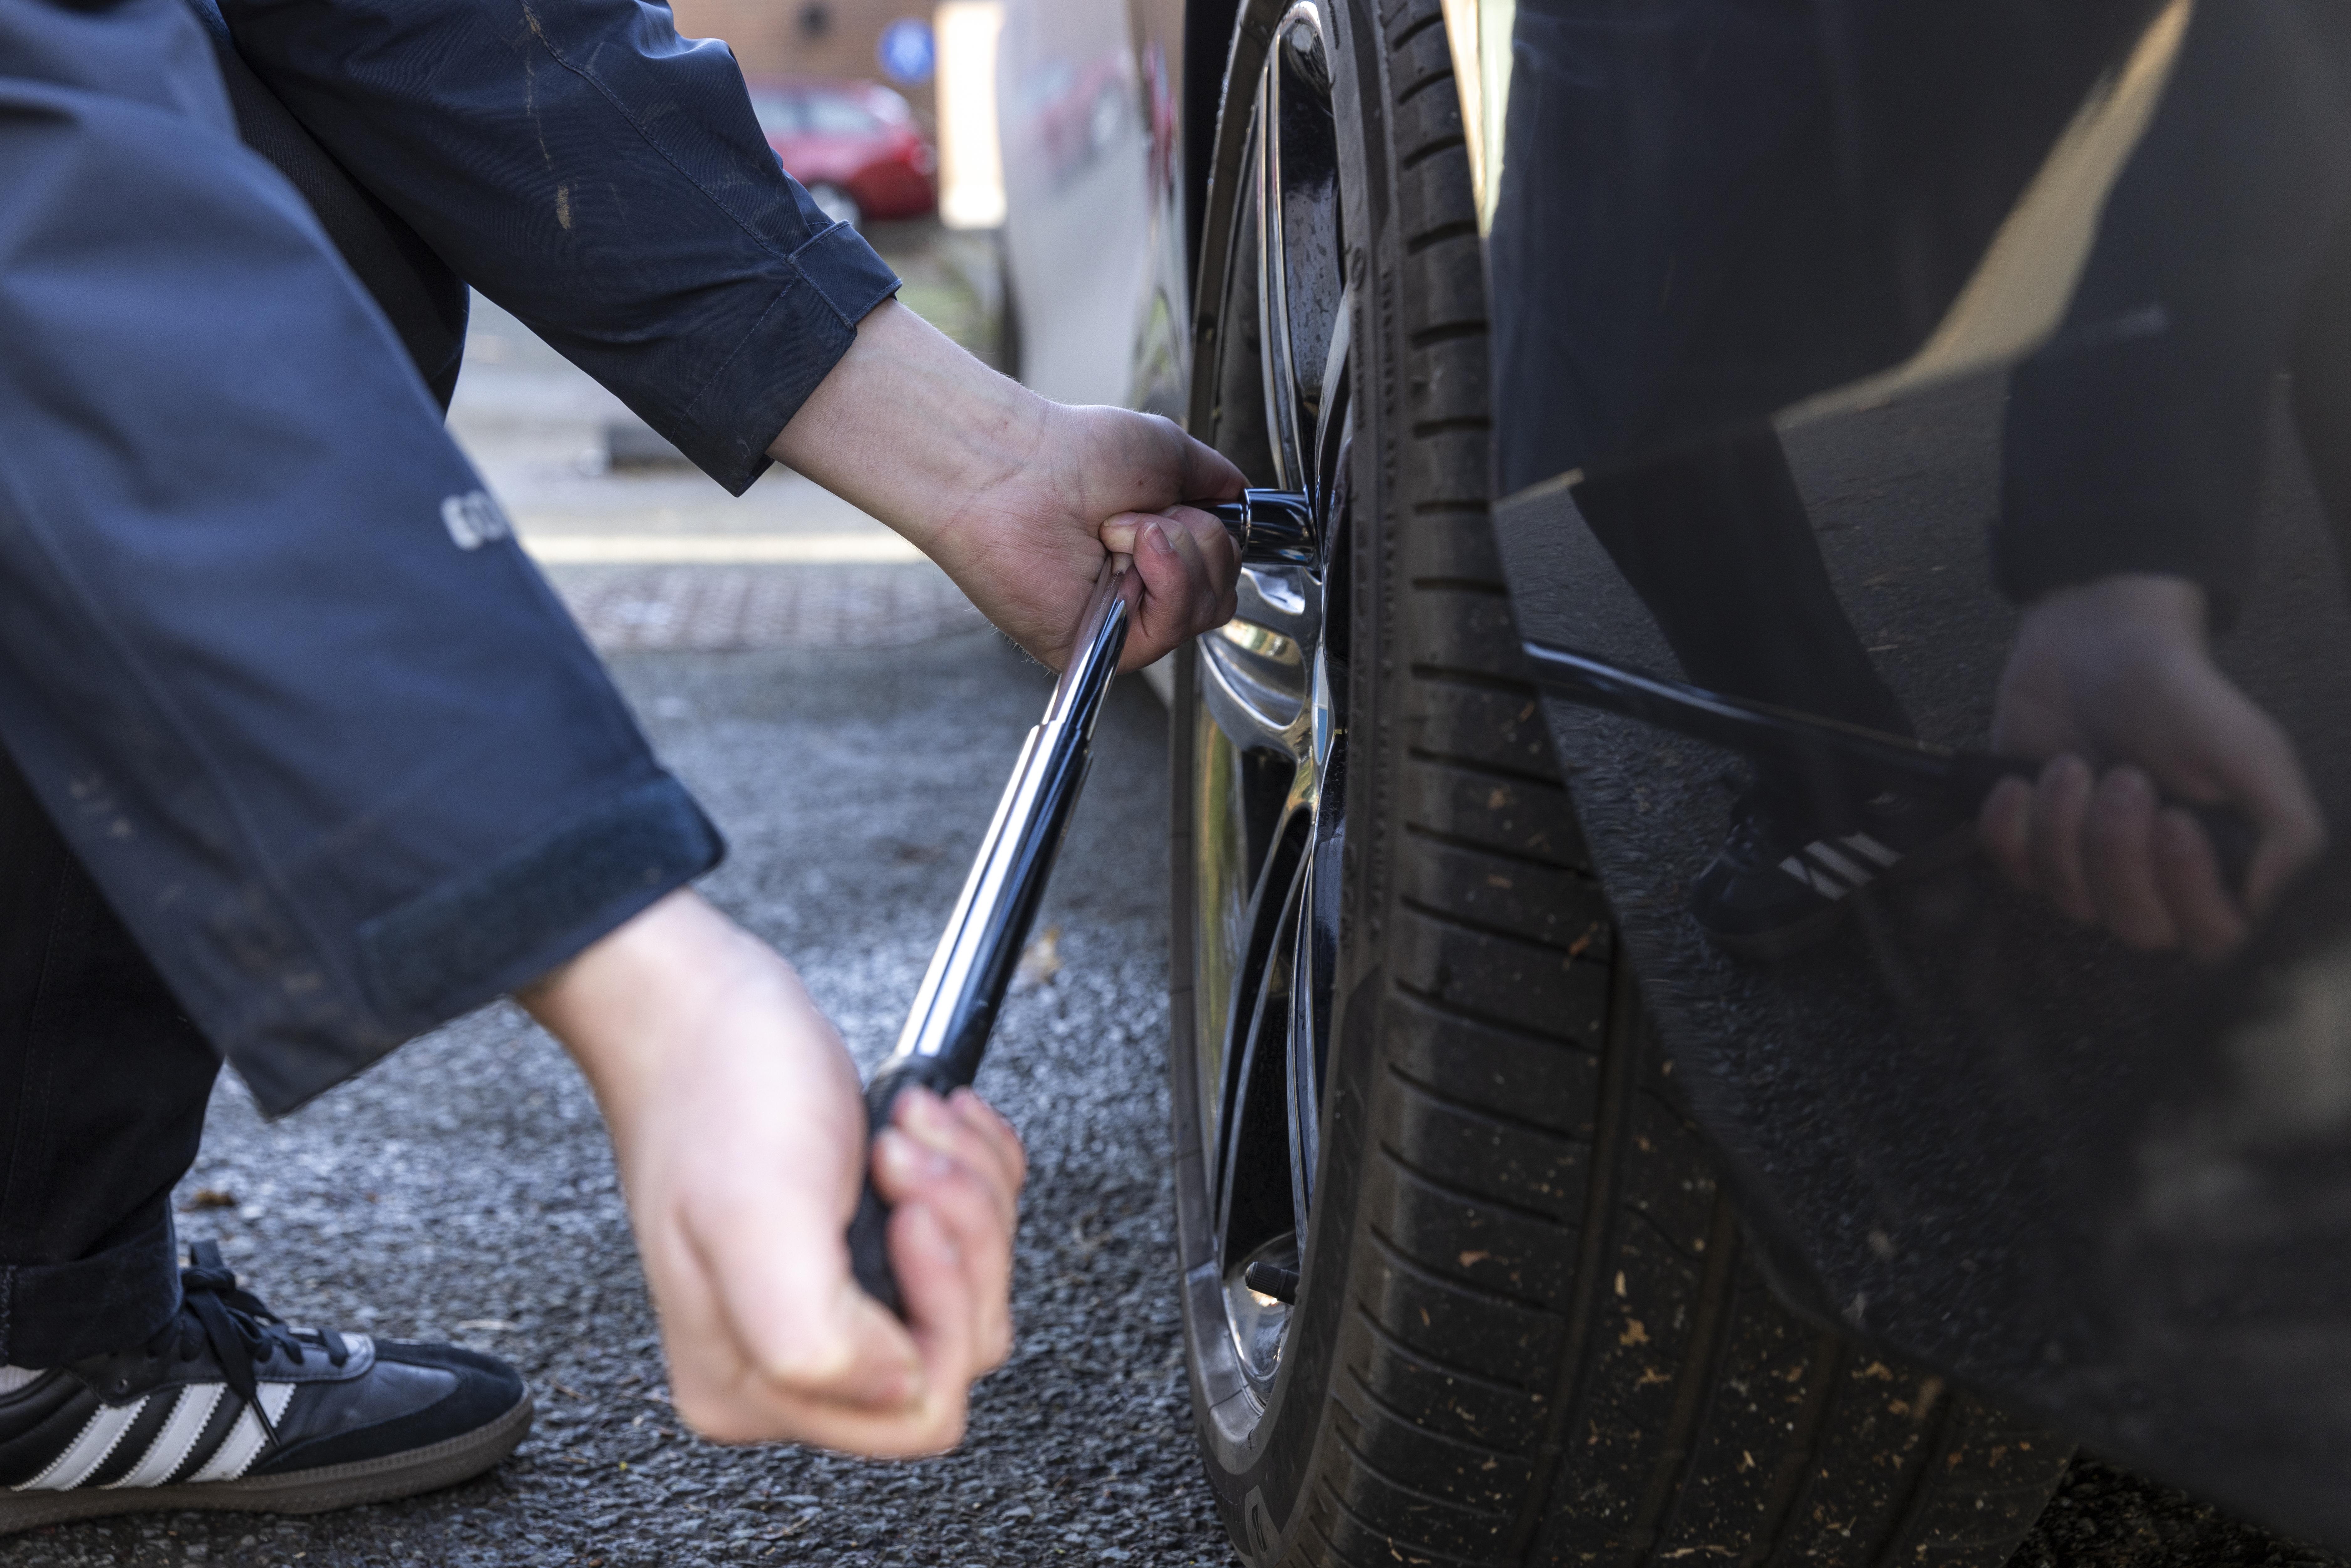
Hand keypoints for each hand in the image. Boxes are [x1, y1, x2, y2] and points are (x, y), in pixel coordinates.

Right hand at [523, 891, 1026, 1454]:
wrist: (700, 1003)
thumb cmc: (715, 1093)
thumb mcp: (757, 1219)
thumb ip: (816, 1340)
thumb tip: (897, 1388)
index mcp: (755, 1383)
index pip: (917, 1409)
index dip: (942, 1306)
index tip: (908, 1214)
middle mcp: (795, 1357)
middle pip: (960, 1343)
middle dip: (958, 1232)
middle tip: (900, 1155)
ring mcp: (834, 1295)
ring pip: (973, 1280)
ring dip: (962, 1188)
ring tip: (904, 1127)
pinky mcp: (864, 1239)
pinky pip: (970, 1232)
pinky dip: (968, 1164)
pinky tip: (918, 1122)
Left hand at [771, 301, 1243, 670]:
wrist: (1015, 467)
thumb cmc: (1072, 453)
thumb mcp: (1170, 453)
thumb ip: (1215, 481)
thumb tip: (1238, 496)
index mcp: (1151, 552)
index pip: (1219, 575)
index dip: (1215, 539)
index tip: (1180, 503)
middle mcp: (1136, 592)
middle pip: (1220, 598)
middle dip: (1200, 543)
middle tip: (1147, 513)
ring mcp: (1120, 623)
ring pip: (1204, 611)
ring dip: (1175, 551)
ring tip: (1119, 527)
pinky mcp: (1100, 647)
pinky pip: (1171, 629)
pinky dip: (1161, 575)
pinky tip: (1117, 548)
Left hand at [1979, 574, 2324, 958]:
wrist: (2096, 645)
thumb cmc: (2180, 698)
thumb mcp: (2253, 751)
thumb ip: (2288, 832)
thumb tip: (2271, 905)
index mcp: (2219, 864)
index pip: (2214, 937)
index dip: (2189, 891)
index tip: (2173, 820)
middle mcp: (2154, 879)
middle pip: (2137, 925)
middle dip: (2119, 847)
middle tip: (2122, 775)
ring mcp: (2086, 868)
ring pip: (2071, 899)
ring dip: (2065, 827)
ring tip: (2072, 763)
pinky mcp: (2027, 846)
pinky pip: (2011, 873)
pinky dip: (2010, 829)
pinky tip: (2019, 782)